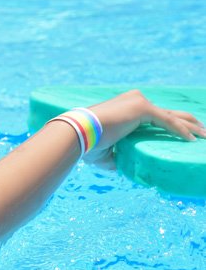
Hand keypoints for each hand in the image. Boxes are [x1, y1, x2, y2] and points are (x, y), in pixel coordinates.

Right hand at [83, 89, 205, 166]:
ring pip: (173, 116)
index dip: (173, 124)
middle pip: (170, 113)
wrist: (77, 132)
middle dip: (189, 124)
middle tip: (203, 135)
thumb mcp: (104, 152)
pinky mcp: (142, 108)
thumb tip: (122, 169)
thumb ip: (116, 156)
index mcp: (126, 108)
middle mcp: (134, 100)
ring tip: (205, 137)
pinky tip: (192, 140)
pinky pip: (168, 121)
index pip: (156, 116)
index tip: (187, 136)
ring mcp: (139, 102)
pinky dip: (181, 131)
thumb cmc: (86, 142)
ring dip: (192, 128)